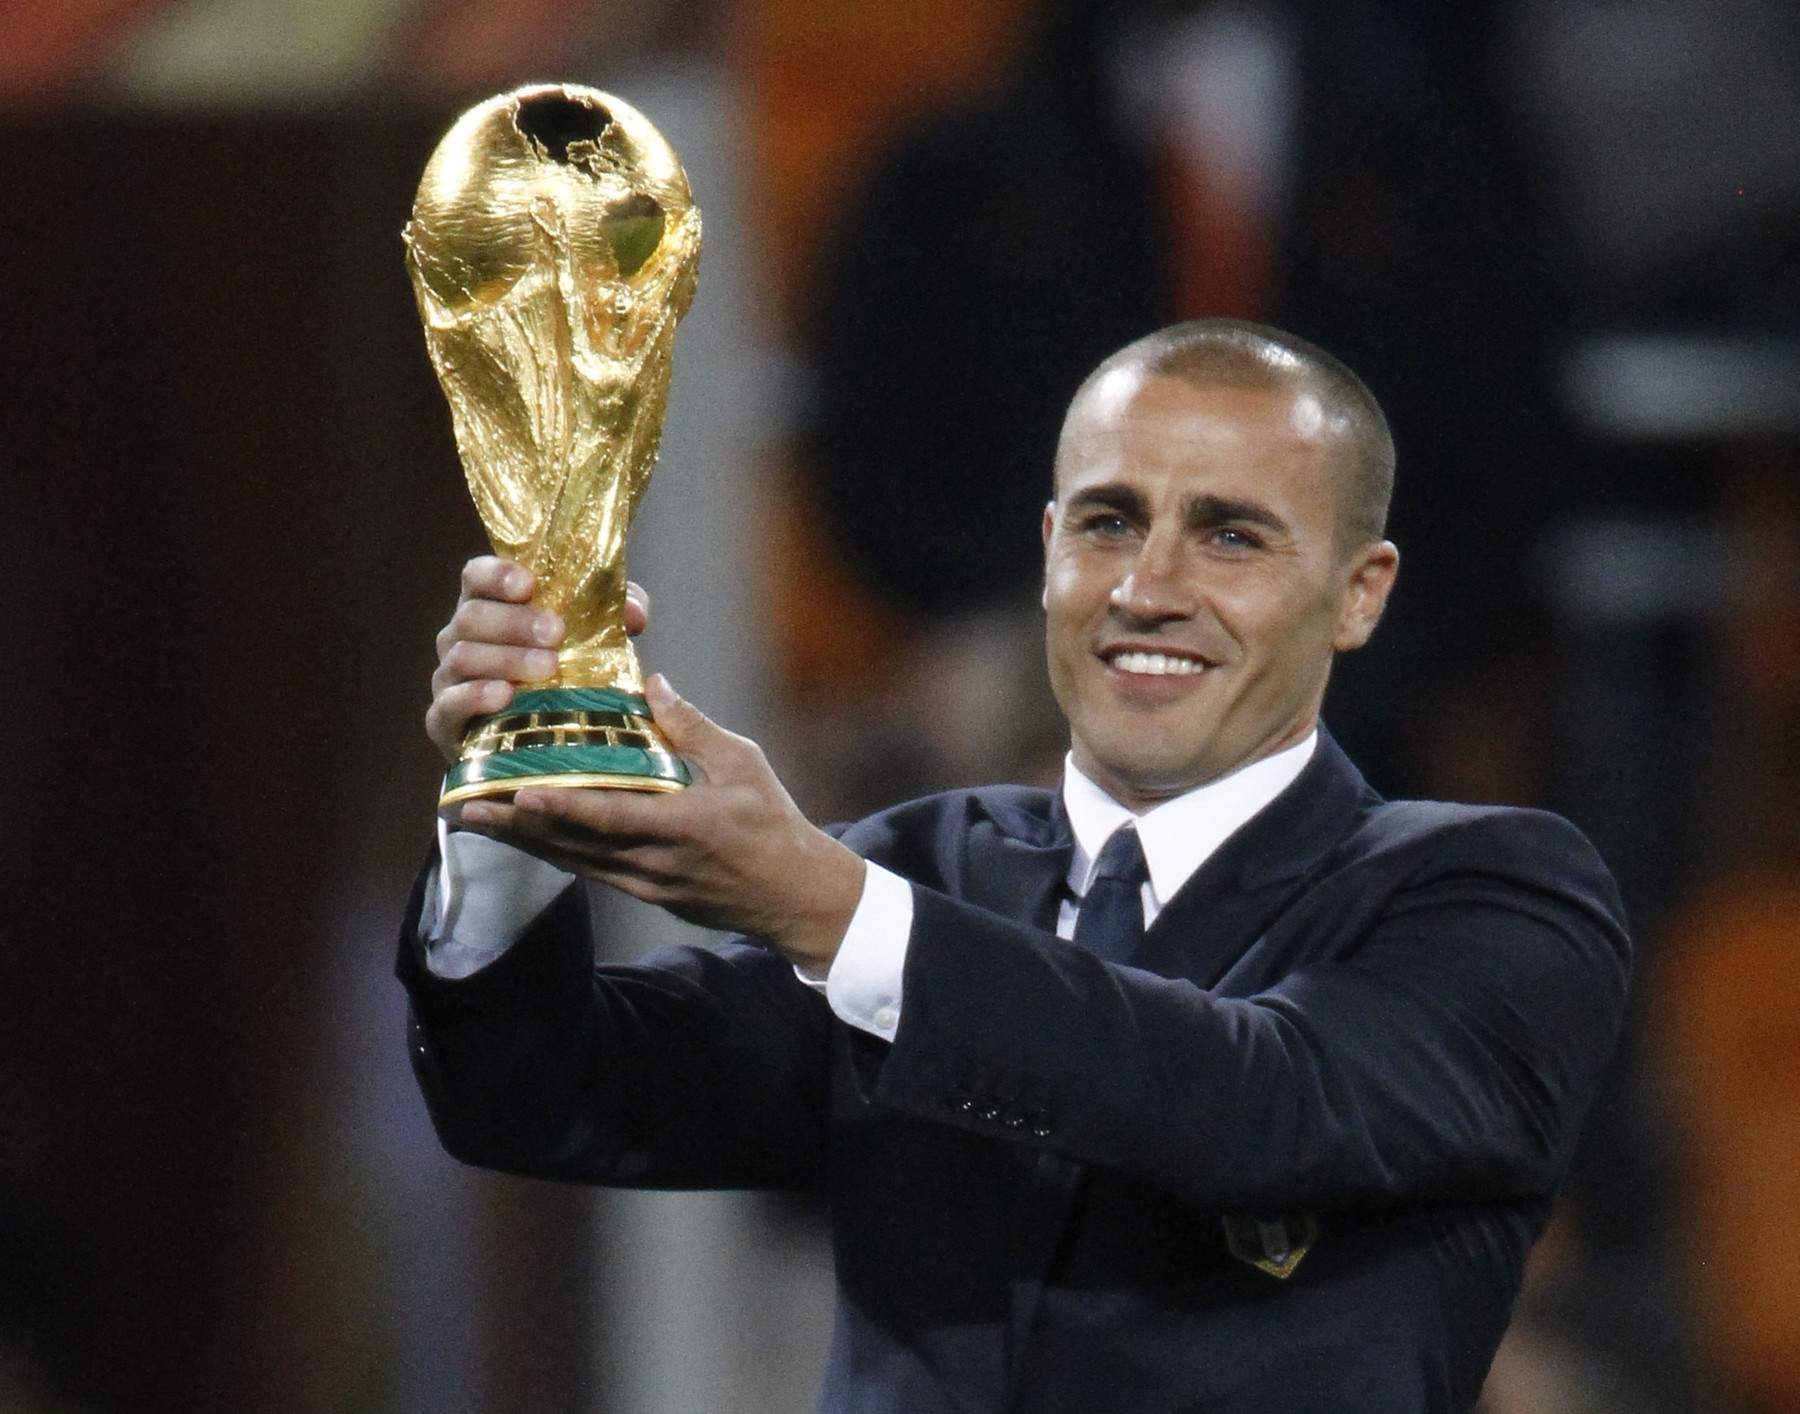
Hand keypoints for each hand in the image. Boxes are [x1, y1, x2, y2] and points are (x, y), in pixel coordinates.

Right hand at [426, 556, 649, 763]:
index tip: (529, 584)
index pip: (475, 575)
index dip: (496, 574)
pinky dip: (474, 697)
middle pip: (471, 616)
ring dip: (506, 659)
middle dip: (514, 622)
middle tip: (556, 632)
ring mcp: (448, 678)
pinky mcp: (444, 720)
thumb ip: (615, 612)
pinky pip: (448, 705)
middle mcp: (459, 637)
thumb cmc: (562, 671)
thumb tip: (634, 613)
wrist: (537, 737)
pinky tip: (504, 696)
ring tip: (547, 667)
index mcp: (488, 605)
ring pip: (463, 657)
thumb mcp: (592, 635)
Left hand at [458, 675, 865, 972]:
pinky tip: (524, 836)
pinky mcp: (644, 892)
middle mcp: (652, 862)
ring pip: (572, 860)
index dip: (562, 808)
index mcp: (681, 826)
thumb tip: (650, 683)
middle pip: (572, 845)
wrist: (791, 895)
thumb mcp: (743, 765)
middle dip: (515, 827)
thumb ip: (692, 727)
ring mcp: (645, 883)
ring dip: (522, 841)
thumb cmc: (772, 823)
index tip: (518, 794)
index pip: (610, 818)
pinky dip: (553, 851)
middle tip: (464, 806)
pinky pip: (588, 869)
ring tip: (475, 820)